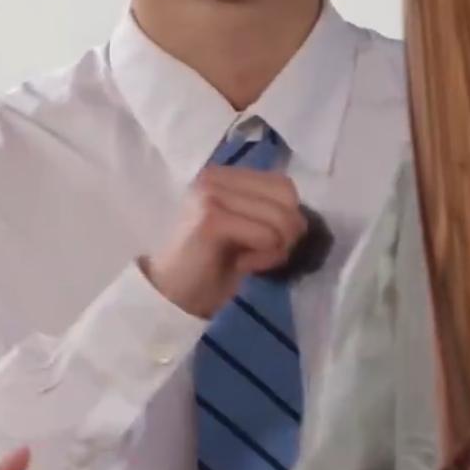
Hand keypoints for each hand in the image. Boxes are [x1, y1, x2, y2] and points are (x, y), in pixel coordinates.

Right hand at [144, 165, 306, 317]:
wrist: (168, 295)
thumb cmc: (209, 265)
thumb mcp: (245, 228)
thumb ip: (267, 211)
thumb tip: (301, 216)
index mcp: (224, 175)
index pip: (284, 185)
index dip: (288, 218)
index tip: (267, 243)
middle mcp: (215, 177)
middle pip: (287, 199)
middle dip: (287, 234)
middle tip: (263, 255)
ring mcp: (211, 195)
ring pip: (280, 218)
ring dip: (275, 249)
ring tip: (249, 261)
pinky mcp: (211, 220)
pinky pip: (266, 237)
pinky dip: (264, 258)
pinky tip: (243, 266)